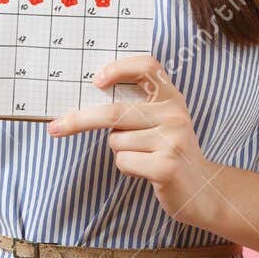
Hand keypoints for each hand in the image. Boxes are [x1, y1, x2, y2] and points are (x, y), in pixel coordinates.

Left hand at [47, 54, 218, 227]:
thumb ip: (138, 106)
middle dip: (80, 120)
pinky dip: (127, 167)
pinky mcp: (166, 166)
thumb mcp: (163, 122)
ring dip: (119, 151)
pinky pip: (123, 161)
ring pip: (116, 141)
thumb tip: (87, 99)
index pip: (147, 67)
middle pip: (115, 111)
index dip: (119, 68)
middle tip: (54, 126)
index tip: (96, 81)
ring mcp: (172, 140)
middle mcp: (174, 114)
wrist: (204, 190)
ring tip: (143, 156)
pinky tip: (147, 170)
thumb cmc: (170, 152)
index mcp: (171, 97)